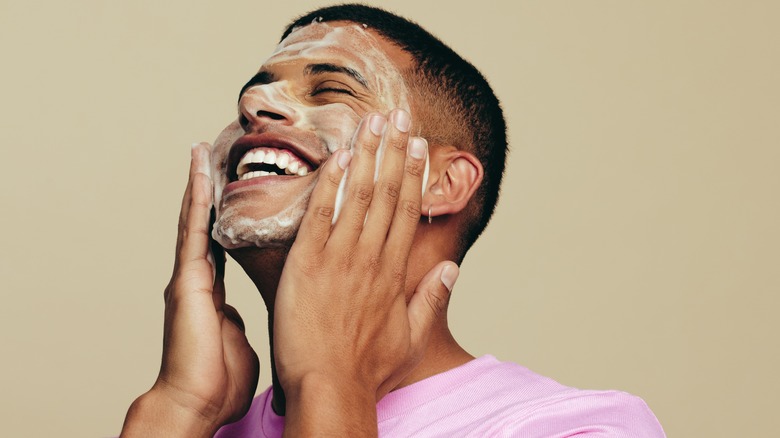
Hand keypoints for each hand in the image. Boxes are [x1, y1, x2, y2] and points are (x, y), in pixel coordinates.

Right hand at [121, 143, 258, 436]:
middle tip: (211, 155)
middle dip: (206, 190)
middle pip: (203, 223)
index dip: (222, 215)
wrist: (195, 401)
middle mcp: (197, 278)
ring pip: (195, 220)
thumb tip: (237, 310)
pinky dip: (198, 200)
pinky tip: (201, 172)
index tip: (230, 189)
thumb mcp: (235, 338)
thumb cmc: (217, 381)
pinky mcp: (188, 279)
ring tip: (202, 152)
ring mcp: (189, 277)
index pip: (219, 242)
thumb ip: (235, 318)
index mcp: (210, 292)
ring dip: (199, 185)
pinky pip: (195, 230)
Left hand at [273, 110, 457, 434]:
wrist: (329, 388)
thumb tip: (452, 269)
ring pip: (358, 196)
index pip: (406, 211)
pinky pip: (320, 214)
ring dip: (366, 155)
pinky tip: (338, 156)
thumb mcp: (411, 337)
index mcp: (394, 273)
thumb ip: (432, 299)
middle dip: (393, 151)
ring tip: (373, 122)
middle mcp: (370, 257)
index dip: (412, 174)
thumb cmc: (367, 369)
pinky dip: (330, 184)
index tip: (416, 145)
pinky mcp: (307, 263)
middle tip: (398, 115)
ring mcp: (339, 258)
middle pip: (387, 193)